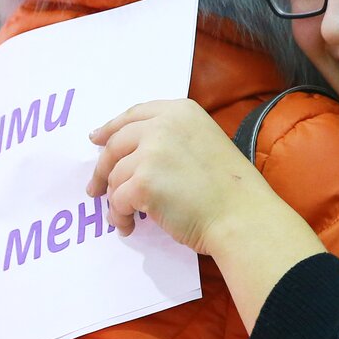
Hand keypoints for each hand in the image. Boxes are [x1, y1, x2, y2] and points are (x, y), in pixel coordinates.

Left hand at [88, 99, 270, 253]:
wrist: (243, 217)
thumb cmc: (231, 190)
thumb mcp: (206, 142)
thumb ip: (173, 137)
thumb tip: (133, 152)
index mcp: (181, 112)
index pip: (134, 114)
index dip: (111, 127)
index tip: (96, 138)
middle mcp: (163, 126)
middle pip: (115, 143)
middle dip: (102, 168)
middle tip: (95, 188)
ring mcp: (151, 153)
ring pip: (114, 176)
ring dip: (115, 199)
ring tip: (127, 218)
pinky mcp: (142, 183)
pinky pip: (117, 200)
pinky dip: (119, 216)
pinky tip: (130, 226)